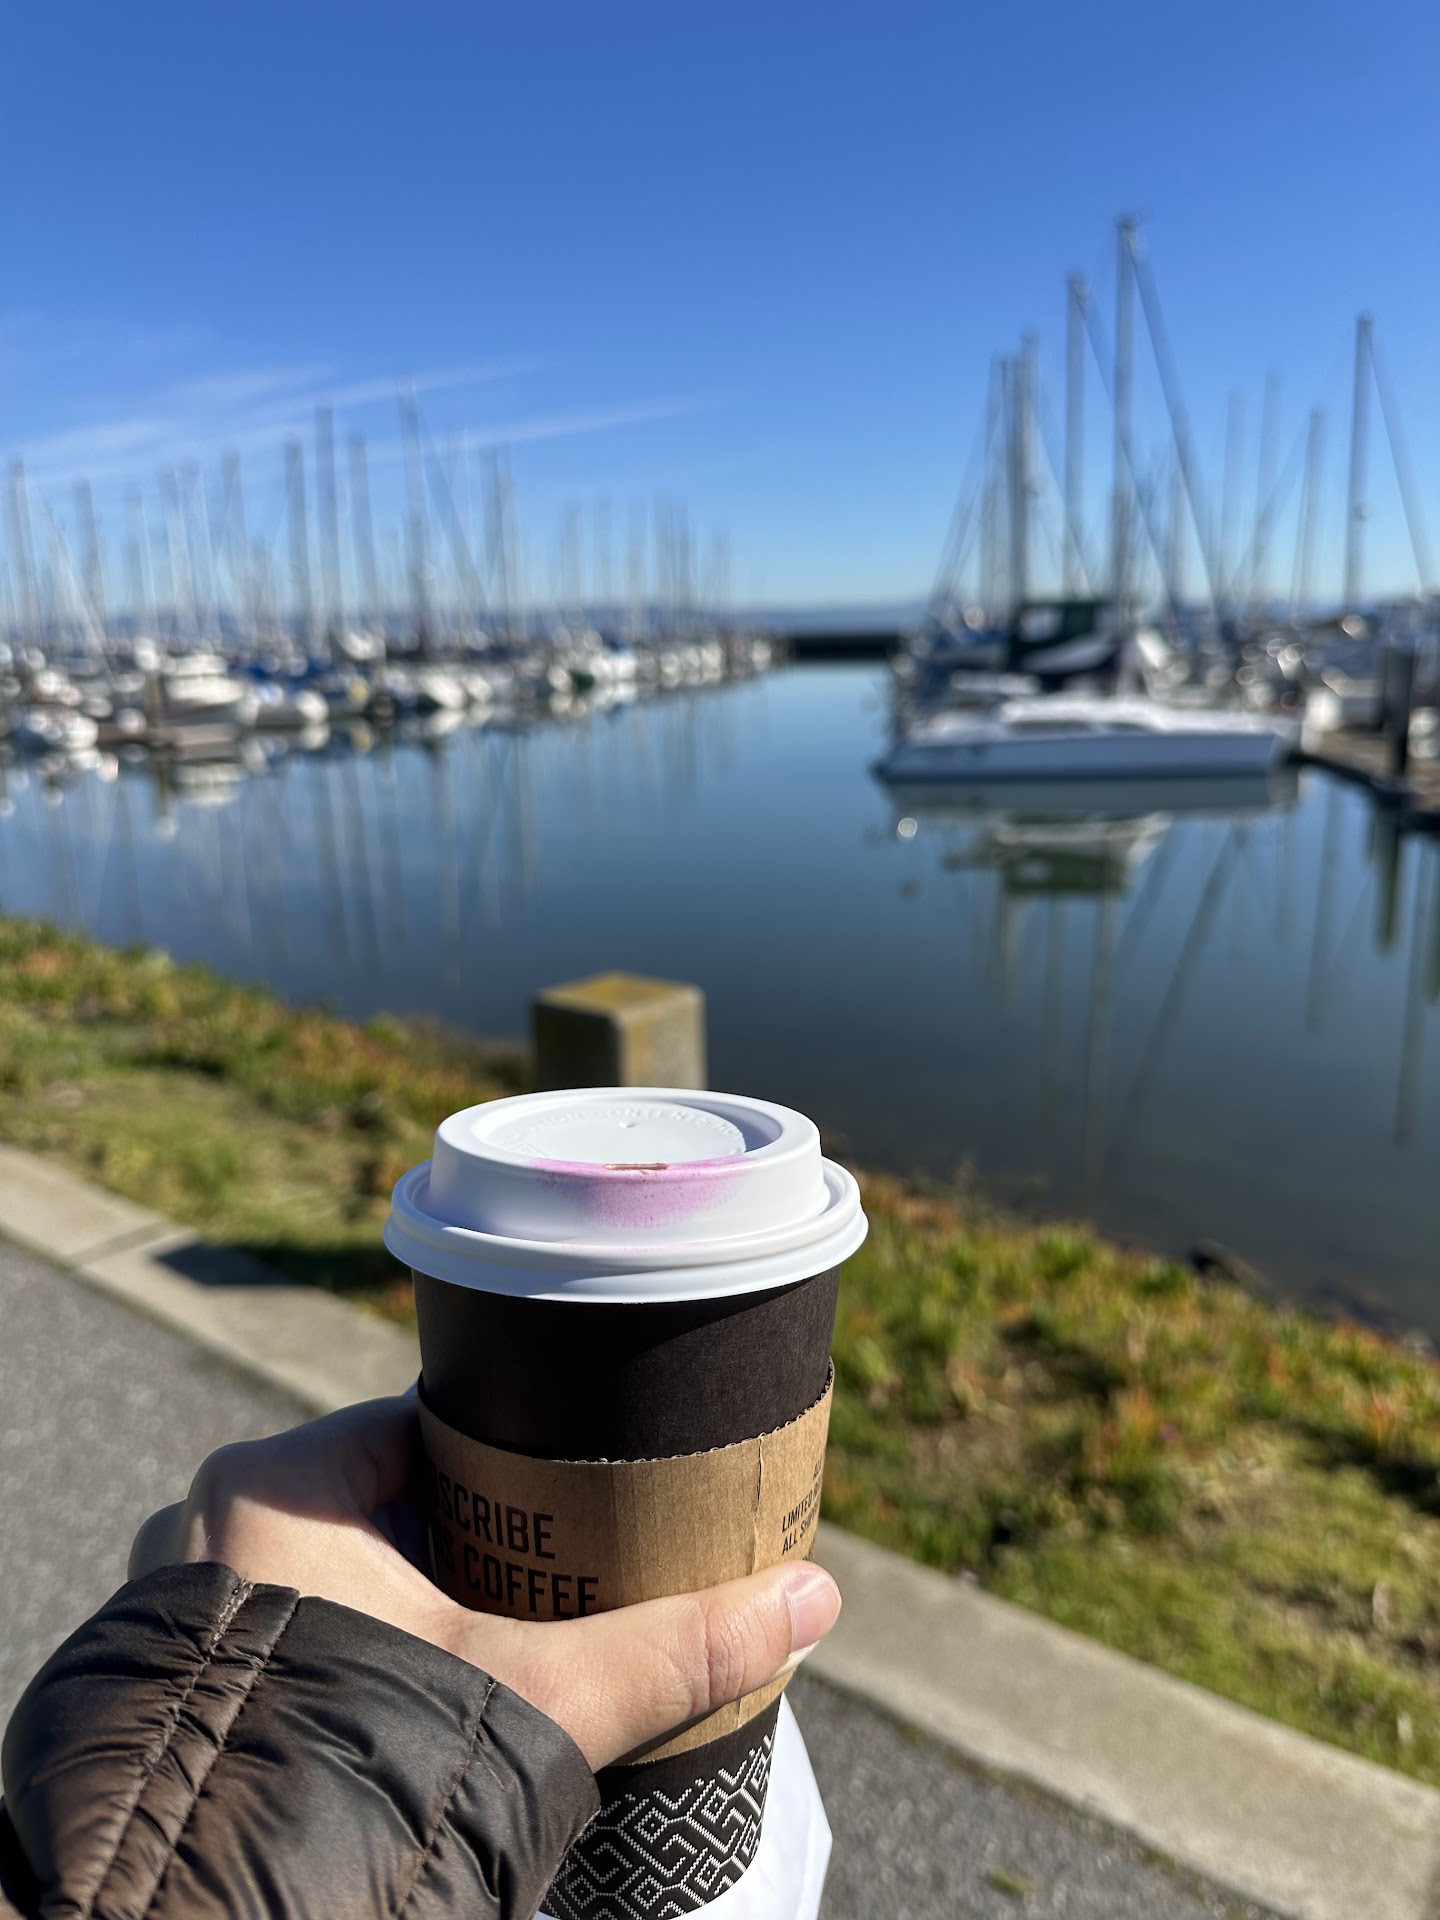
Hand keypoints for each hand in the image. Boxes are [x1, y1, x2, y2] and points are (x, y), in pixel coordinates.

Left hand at [128, 1395, 840, 1770]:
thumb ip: (672, 1646)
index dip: (515, 1458)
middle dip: (469, 1541)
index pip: (425, 1426)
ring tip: (504, 1638)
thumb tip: (811, 1598)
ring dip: (410, 1602)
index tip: (581, 1494)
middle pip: (384, 1501)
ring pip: (338, 1574)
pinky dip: (355, 1651)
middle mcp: (212, 1528)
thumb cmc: (360, 1777)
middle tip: (559, 1576)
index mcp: (279, 1485)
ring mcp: (189, 1606)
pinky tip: (419, 1694)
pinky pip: (291, 1630)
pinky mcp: (182, 1683)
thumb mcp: (537, 1695)